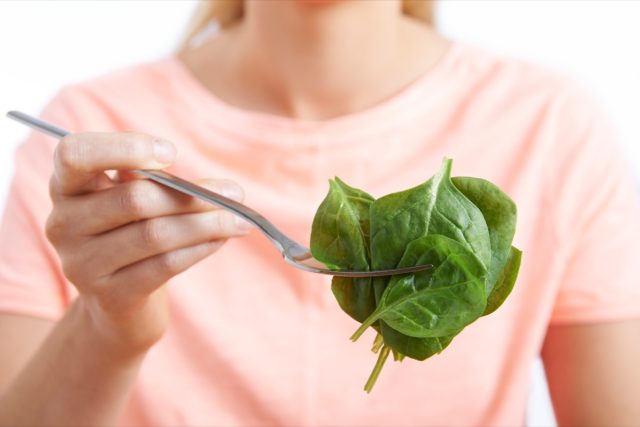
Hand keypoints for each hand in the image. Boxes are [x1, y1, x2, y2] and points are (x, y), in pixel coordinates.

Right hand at [45, 132, 248, 352]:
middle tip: (235, 192)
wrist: (118, 303)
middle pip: (134, 199)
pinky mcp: (109, 295)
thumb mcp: (132, 199)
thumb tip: (211, 184)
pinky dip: (199, 248)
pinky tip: (222, 240)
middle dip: (192, 194)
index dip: (123, 148)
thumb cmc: (130, 234)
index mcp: (66, 187)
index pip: (75, 155)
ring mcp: (82, 264)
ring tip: (240, 219)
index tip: (171, 153)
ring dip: (207, 224)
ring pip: (155, 234)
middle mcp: (63, 223)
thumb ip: (154, 182)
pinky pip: (164, 265)